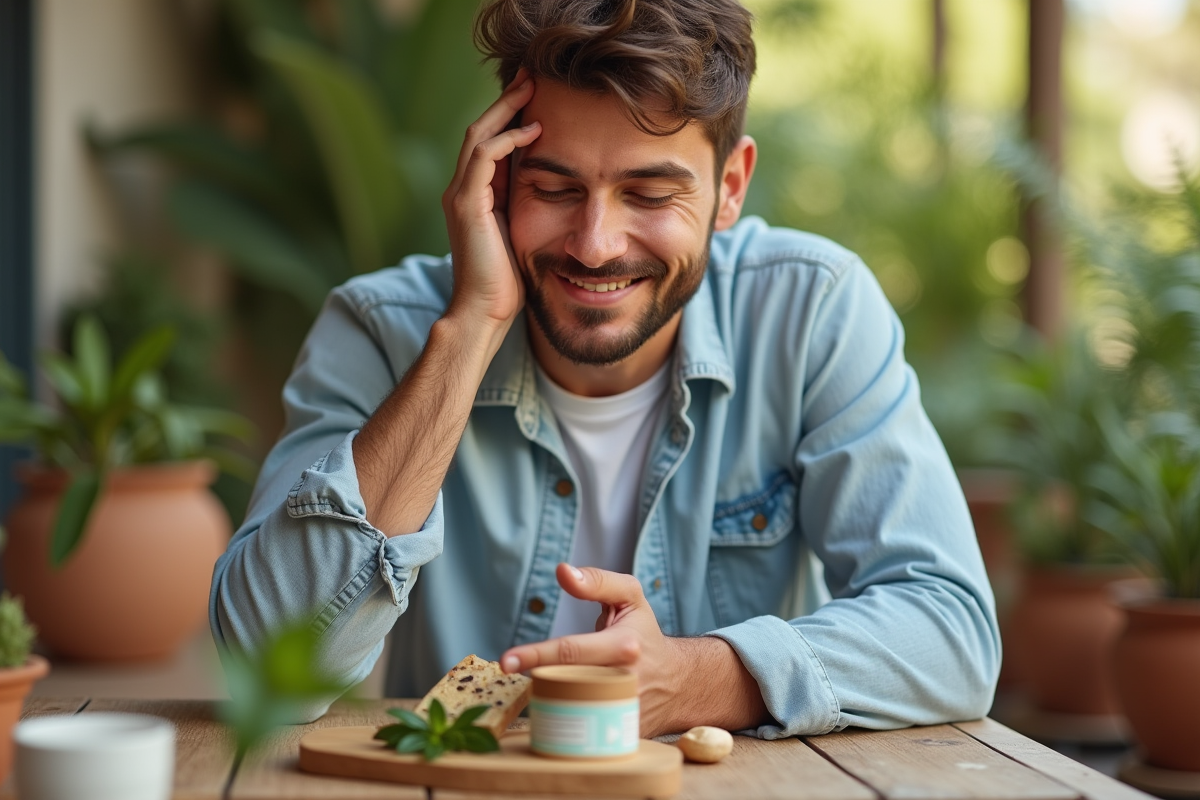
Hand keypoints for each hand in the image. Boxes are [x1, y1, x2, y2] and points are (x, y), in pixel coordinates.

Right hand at [442, 69, 540, 337]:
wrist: (484, 313)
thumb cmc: (508, 284)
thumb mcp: (521, 235)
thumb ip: (526, 209)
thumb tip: (556, 190)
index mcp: (473, 197)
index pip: (488, 143)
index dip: (510, 117)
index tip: (536, 96)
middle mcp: (460, 191)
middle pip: (480, 130)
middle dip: (506, 101)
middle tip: (531, 74)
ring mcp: (460, 196)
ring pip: (478, 136)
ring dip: (506, 109)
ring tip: (531, 87)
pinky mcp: (466, 205)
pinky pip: (484, 158)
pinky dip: (507, 139)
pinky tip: (534, 129)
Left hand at [501, 564, 771, 736]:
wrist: (680, 680)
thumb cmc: (644, 634)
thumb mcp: (630, 596)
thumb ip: (597, 581)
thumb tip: (562, 571)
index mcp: (624, 646)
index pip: (571, 651)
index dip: (536, 655)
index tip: (506, 660)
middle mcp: (625, 682)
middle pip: (565, 684)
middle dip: (540, 683)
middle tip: (530, 679)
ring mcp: (624, 713)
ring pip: (572, 713)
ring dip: (551, 705)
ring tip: (549, 694)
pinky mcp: (622, 735)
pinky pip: (586, 735)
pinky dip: (568, 726)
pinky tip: (565, 716)